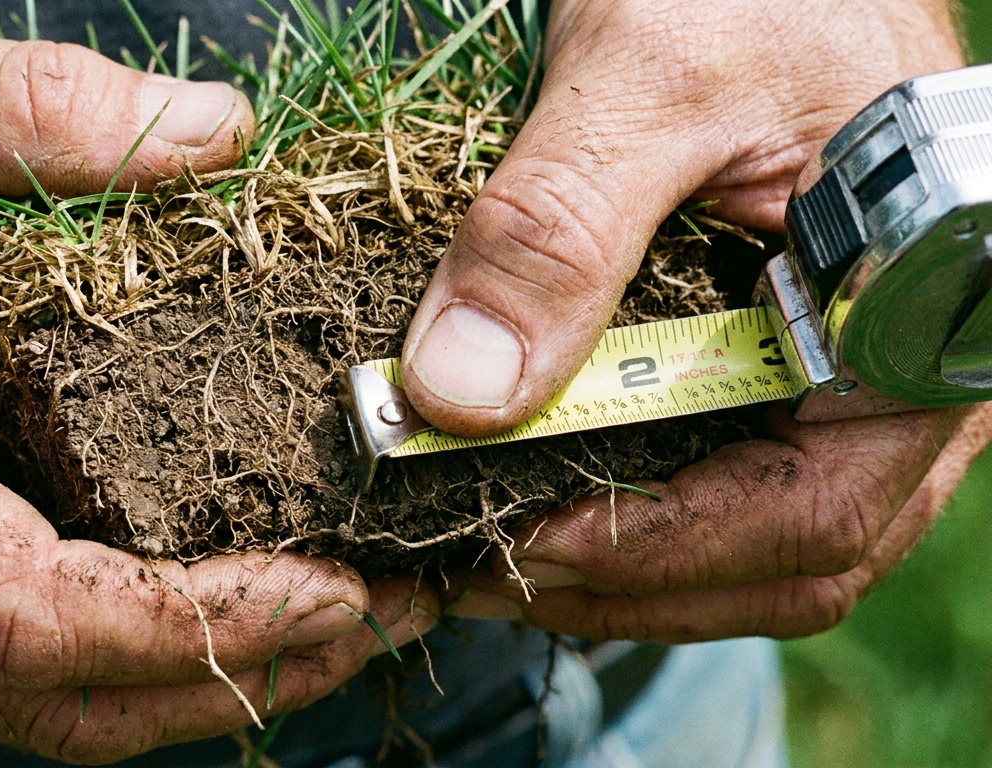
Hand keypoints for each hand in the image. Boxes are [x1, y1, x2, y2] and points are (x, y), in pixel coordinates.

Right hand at [0, 18, 434, 761]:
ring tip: (323, 631)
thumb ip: (22, 111)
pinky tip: (208, 616)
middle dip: (232, 673)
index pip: (39, 613)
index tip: (327, 586)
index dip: (201, 617)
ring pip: (34, 713)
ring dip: (190, 689)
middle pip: (57, 699)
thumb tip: (210, 134)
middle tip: (370, 616)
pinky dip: (122, 670)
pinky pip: (2, 676)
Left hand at [403, 0, 985, 637]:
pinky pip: (712, 472)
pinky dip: (616, 501)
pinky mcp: (775, 363)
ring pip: (745, 535)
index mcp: (920, 327)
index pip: (809, 514)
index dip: (651, 553)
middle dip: (617, 580)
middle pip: (777, 555)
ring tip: (481, 546)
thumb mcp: (649, 78)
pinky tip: (525, 489)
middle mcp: (899, 379)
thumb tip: (458, 397)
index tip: (505, 548)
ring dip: (610, 561)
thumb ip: (559, 230)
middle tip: (469, 571)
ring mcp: (841, 381)